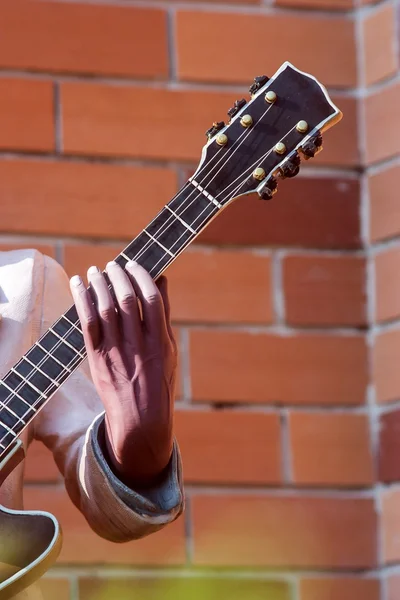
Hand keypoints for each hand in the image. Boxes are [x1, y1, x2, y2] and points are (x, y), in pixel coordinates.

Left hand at [69, 260, 176, 487]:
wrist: (139, 420)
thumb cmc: (159, 382)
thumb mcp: (169, 349)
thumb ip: (164, 314)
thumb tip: (162, 280)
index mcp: (160, 342)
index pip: (151, 299)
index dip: (142, 276)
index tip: (134, 264)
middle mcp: (138, 345)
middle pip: (126, 299)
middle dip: (118, 276)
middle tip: (113, 264)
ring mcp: (116, 352)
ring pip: (105, 308)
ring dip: (98, 284)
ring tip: (95, 271)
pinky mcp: (97, 358)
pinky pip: (87, 323)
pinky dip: (81, 300)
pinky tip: (78, 284)